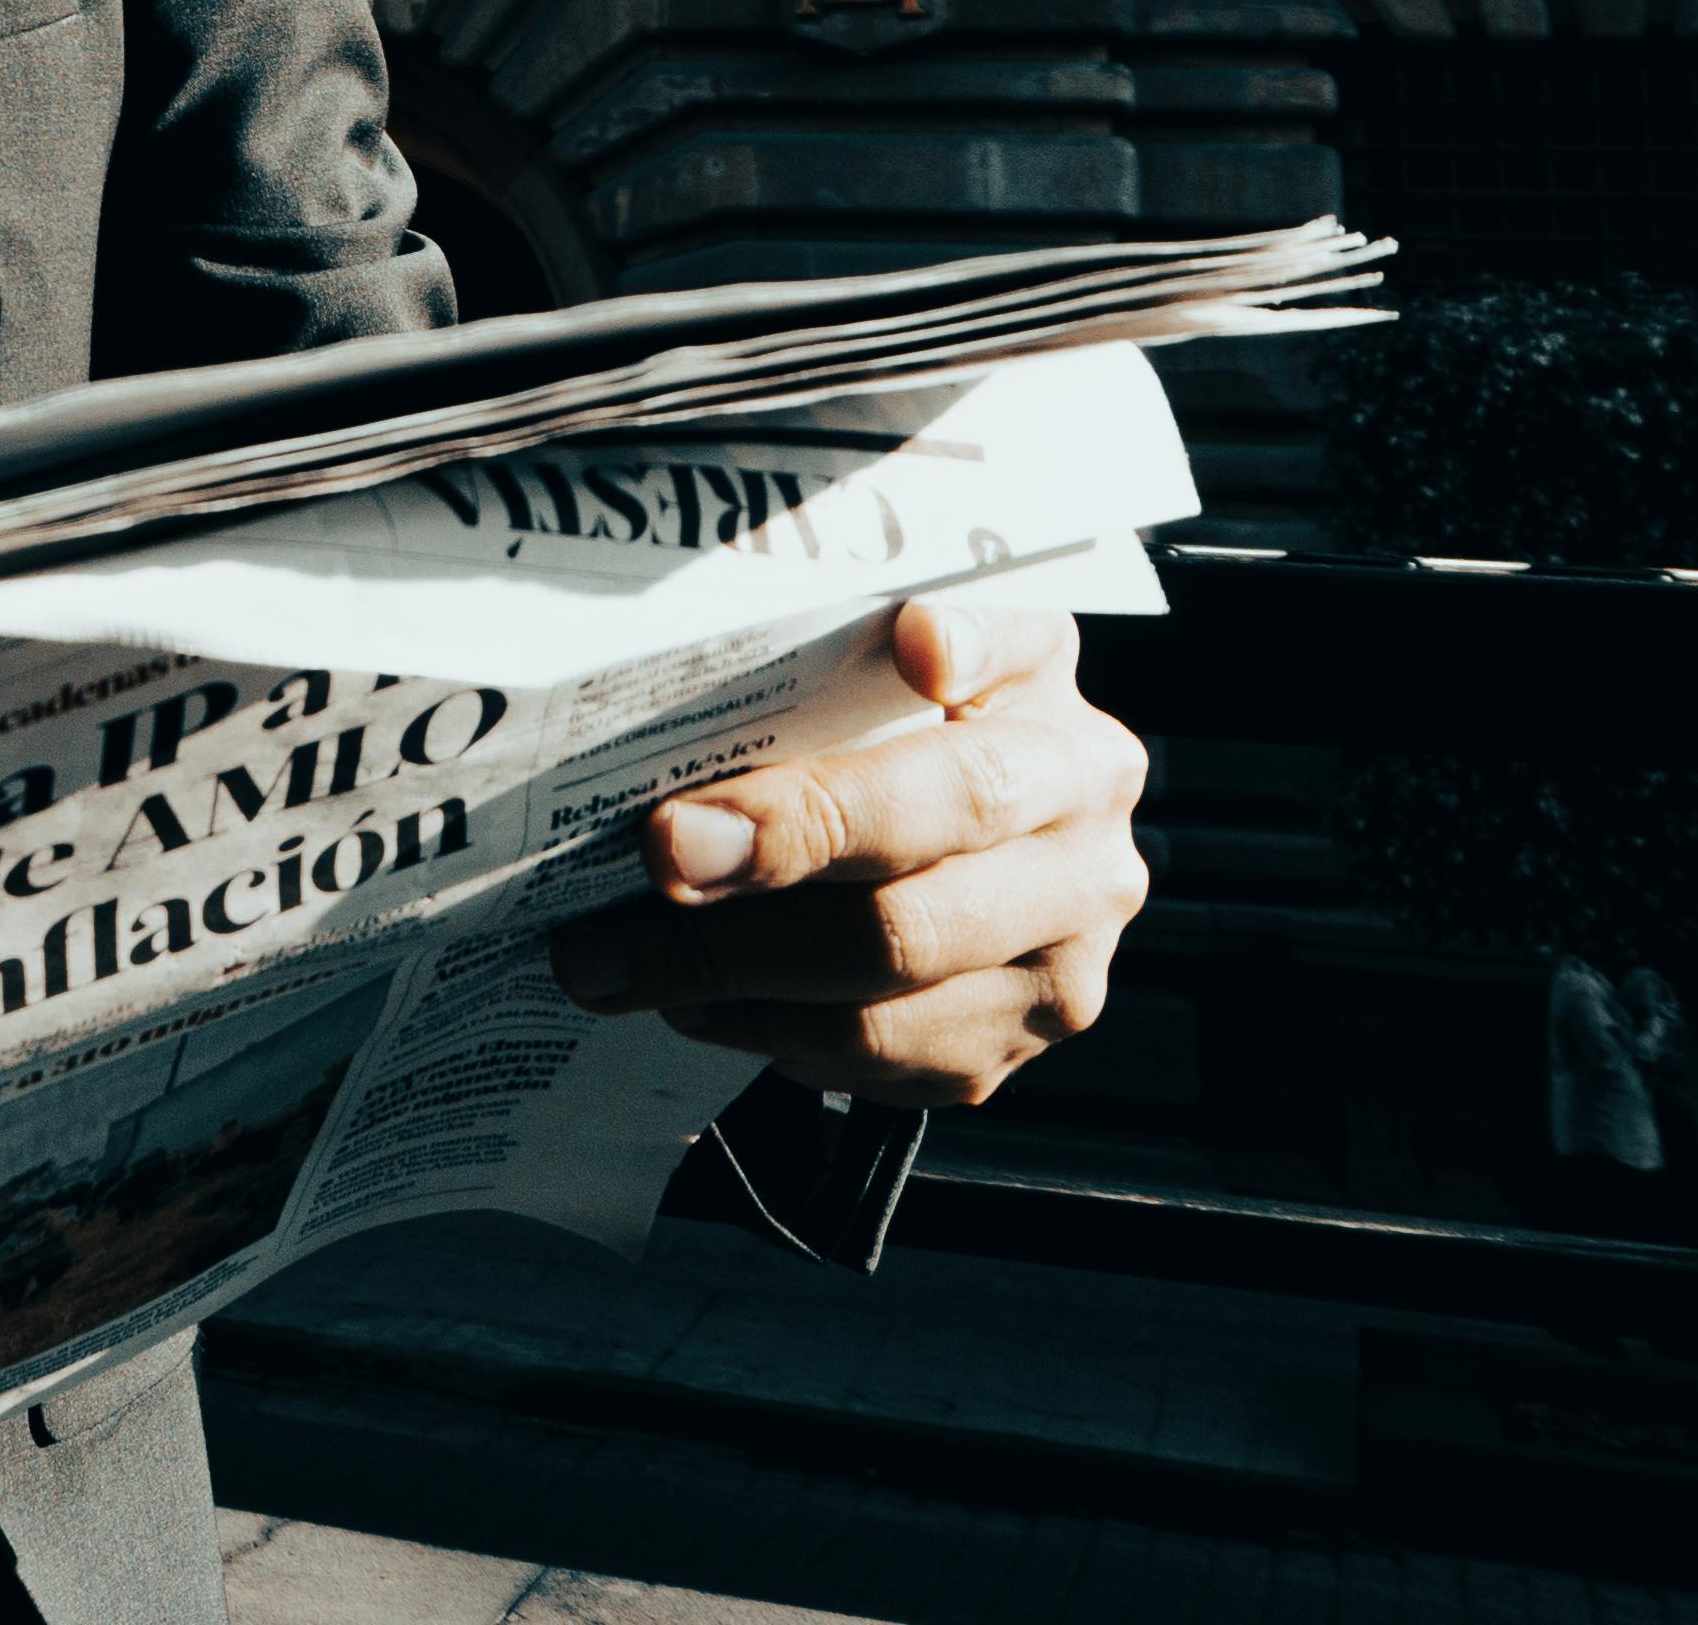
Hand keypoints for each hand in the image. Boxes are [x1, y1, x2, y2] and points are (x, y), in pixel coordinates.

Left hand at [542, 599, 1149, 1107]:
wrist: (1015, 805)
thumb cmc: (943, 706)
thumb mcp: (952, 637)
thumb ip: (934, 629)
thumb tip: (923, 643)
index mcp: (1074, 758)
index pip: (954, 797)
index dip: (814, 819)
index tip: (673, 835)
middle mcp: (1089, 878)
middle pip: (903, 929)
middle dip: (734, 932)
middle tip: (608, 935)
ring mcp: (1058, 981)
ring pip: (878, 1018)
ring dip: (728, 996)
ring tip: (619, 965)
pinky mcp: (1008, 1053)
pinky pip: (874, 1069)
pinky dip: (767, 1036)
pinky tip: (698, 996)